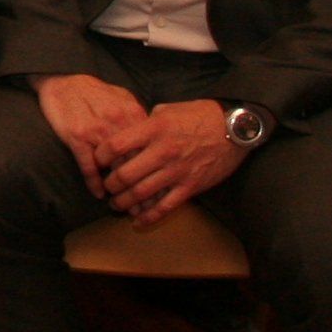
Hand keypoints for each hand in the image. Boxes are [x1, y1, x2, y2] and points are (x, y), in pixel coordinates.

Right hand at [32, 71, 148, 200]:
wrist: (62, 79)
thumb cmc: (93, 91)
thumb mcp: (121, 98)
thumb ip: (137, 117)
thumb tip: (152, 136)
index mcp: (131, 113)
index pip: (150, 149)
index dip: (156, 173)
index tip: (161, 192)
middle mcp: (117, 123)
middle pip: (135, 162)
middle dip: (142, 189)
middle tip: (146, 209)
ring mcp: (96, 130)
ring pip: (114, 168)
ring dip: (121, 191)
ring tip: (125, 208)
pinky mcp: (76, 136)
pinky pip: (88, 165)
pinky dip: (94, 182)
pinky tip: (99, 194)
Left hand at [100, 98, 247, 222]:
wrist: (234, 128)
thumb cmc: (199, 115)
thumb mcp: (168, 110)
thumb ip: (145, 122)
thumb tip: (127, 131)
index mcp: (154, 129)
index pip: (116, 145)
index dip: (101, 155)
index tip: (98, 160)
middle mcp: (163, 151)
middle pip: (125, 175)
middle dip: (110, 185)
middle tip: (107, 187)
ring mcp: (177, 171)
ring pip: (141, 194)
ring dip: (124, 203)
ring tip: (117, 204)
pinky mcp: (190, 187)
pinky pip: (165, 207)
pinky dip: (148, 217)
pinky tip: (138, 222)